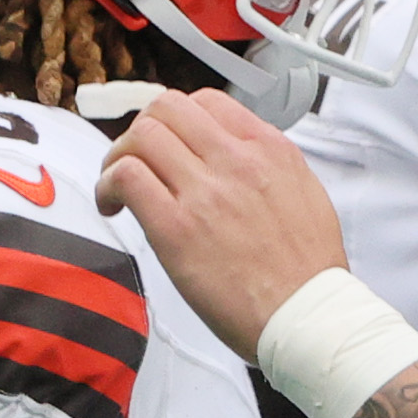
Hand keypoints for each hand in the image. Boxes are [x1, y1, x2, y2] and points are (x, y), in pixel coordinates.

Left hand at [96, 89, 347, 360]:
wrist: (306, 315)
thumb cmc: (308, 271)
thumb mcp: (306, 193)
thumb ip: (269, 165)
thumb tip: (235, 155)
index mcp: (271, 150)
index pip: (208, 101)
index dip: (177, 119)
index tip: (170, 143)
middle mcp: (238, 161)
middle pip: (167, 109)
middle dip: (143, 129)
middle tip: (138, 160)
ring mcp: (206, 192)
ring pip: (141, 136)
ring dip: (119, 157)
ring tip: (119, 187)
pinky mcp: (177, 228)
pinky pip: (127, 177)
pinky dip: (109, 185)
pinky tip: (113, 206)